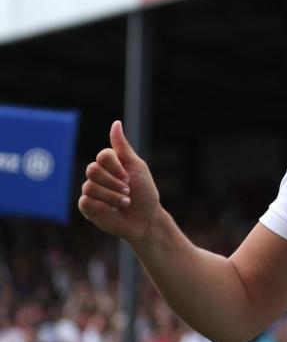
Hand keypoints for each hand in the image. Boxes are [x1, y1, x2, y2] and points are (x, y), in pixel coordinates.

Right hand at [78, 120, 160, 242]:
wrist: (146, 219)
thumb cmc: (145, 192)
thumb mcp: (136, 167)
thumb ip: (122, 147)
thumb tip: (116, 122)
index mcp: (109, 163)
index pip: (102, 156)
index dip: (117, 168)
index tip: (130, 177)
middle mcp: (97, 175)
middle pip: (93, 169)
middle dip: (115, 182)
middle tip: (128, 190)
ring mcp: (91, 190)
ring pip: (89, 186)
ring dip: (112, 196)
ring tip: (124, 202)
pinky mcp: (87, 206)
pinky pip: (86, 201)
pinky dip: (104, 206)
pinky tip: (112, 210)